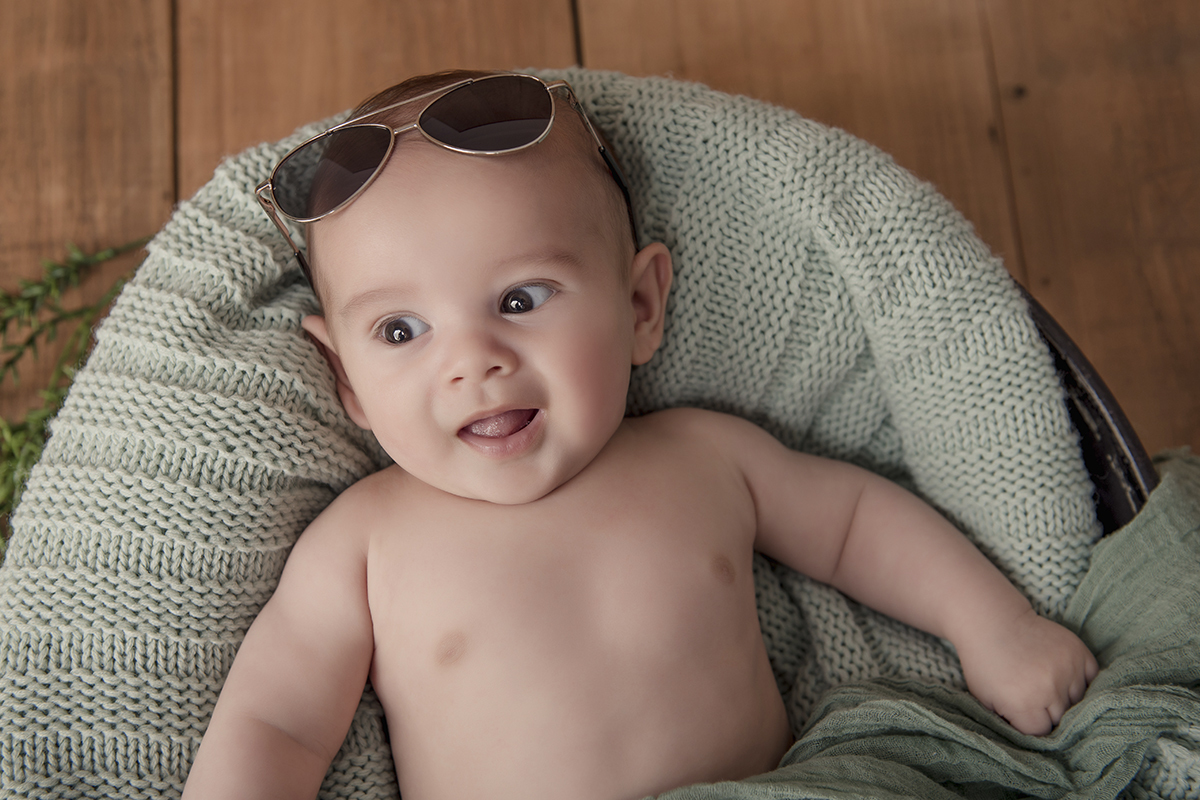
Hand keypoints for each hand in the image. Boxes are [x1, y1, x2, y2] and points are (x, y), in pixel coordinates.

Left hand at [955, 606, 1098, 735]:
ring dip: (1067, 698)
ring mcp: (1067, 669)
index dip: (1034, 726)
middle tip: (1037, 701)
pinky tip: (1064, 677)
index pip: (1043, 733)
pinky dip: (1083, 682)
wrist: (993, 622)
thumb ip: (1010, 723)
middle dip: (1050, 714)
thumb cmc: (984, 664)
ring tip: (1047, 686)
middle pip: (1063, 719)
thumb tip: (1033, 739)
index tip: (1026, 716)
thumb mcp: (986, 700)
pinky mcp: (1078, 652)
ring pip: (1079, 700)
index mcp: (1025, 704)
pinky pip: (1092, 678)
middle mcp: (1049, 689)